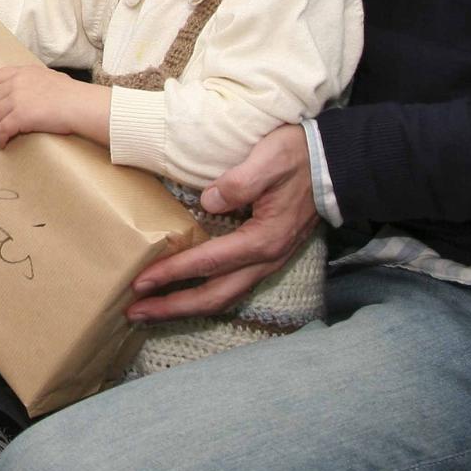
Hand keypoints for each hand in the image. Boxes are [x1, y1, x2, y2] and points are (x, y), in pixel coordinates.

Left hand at [0, 65, 108, 147]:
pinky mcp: (19, 116)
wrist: (79, 104)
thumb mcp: (50, 78)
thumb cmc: (71, 94)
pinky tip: (0, 144)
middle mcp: (16, 84)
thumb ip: (35, 82)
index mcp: (23, 72)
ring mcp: (16, 99)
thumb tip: (32, 90)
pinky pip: (2, 130)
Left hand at [124, 125, 316, 322]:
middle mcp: (265, 260)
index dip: (172, 273)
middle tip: (134, 312)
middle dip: (172, 307)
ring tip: (151, 310)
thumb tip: (208, 201)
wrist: (335, 165)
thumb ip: (239, 182)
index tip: (141, 282)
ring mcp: (268, 263)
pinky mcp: (266, 257)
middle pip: (213, 296)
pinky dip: (203, 296)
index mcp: (262, 240)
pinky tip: (184, 294)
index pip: (207, 262)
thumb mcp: (268, 160)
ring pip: (222, 297)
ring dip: (185, 306)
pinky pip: (231, 286)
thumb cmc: (298, 157)